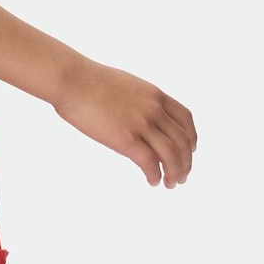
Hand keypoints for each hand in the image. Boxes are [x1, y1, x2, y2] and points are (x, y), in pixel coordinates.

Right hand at [51, 54, 196, 187]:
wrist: (72, 80)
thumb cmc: (88, 81)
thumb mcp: (124, 86)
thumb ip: (137, 101)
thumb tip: (134, 115)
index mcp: (154, 95)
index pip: (185, 119)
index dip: (190, 137)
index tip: (190, 150)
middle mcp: (153, 109)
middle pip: (182, 140)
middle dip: (185, 161)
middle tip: (182, 175)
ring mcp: (141, 124)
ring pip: (171, 155)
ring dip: (175, 172)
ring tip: (170, 184)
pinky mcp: (126, 139)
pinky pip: (150, 162)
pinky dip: (155, 175)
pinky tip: (152, 181)